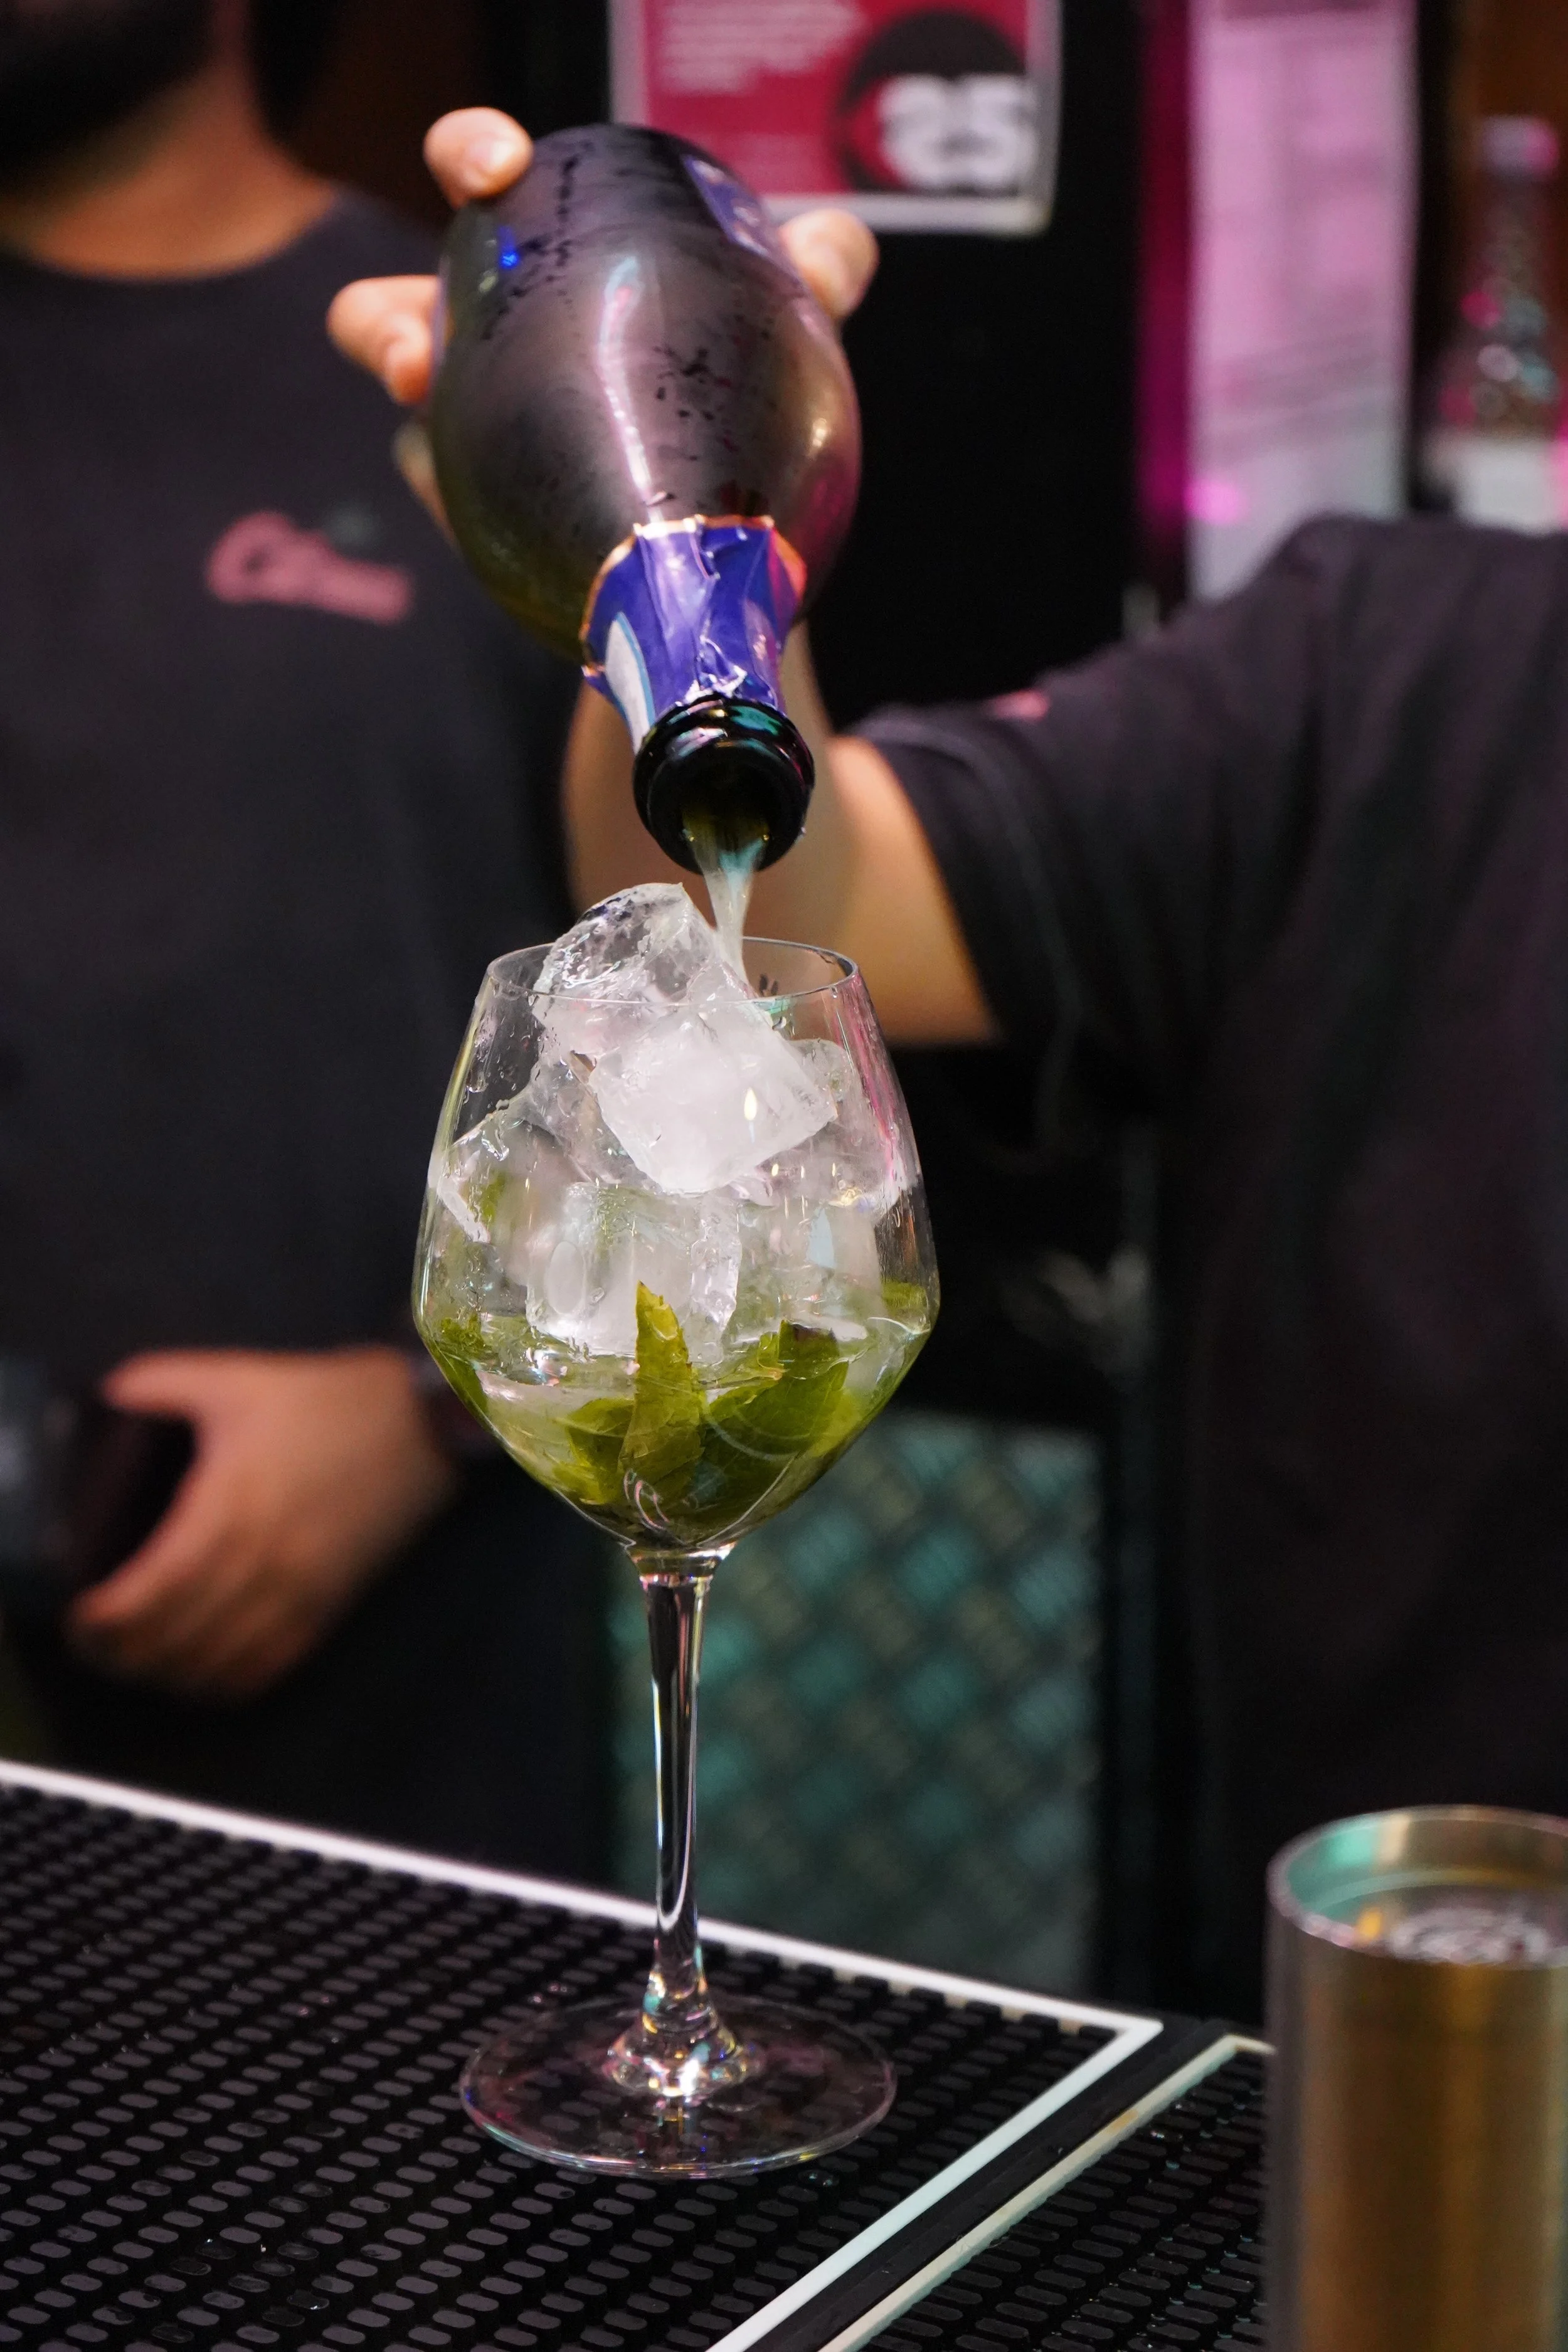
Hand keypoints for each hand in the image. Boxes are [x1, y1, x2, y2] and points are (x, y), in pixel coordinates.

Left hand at [67, 1348, 458, 1702]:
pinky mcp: (327, 1613)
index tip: (78, 1614)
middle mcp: (258, 1569)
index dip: (103, 1621)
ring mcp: (296, 1599)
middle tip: (93, 1641)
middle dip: (121, 1655)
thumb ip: (160, 1382)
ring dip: (167, 1677)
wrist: (421, 1425)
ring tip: (137, 1659)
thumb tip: (107, 1399)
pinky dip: (223, 1686)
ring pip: (216, 1670)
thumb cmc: (326, 1403)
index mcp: (226, 1511)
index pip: (147, 1595)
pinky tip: (200, 1674)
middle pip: (173, 1644)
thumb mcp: (237, 1378)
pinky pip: (266, 1672)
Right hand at [326, 107, 878, 509]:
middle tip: (422, 343)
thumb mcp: (785, 327)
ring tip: (424, 396)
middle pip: (391, 305)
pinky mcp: (472, 505)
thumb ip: (818, 275)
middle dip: (387, 314)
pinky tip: (502, 499)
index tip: (499, 167)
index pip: (483, 178)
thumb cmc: (735, 392)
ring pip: (398, 398)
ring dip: (395, 380)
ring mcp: (469, 424)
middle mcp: (489, 334)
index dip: (473, 155)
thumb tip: (833, 249)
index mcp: (547, 255)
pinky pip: (441, 489)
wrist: (729, 528)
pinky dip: (448, 486)